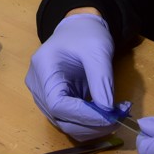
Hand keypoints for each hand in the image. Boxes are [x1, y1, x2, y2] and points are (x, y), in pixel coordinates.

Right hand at [25, 12, 127, 140]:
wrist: (80, 26)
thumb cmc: (87, 33)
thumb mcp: (98, 50)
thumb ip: (101, 80)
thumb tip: (108, 112)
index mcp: (43, 67)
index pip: (57, 103)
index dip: (82, 115)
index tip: (107, 117)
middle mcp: (38, 85)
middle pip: (59, 117)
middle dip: (89, 124)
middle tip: (116, 120)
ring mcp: (44, 95)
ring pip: (64, 122)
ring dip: (90, 127)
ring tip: (114, 117)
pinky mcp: (55, 100)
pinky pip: (69, 118)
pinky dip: (88, 122)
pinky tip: (105, 116)